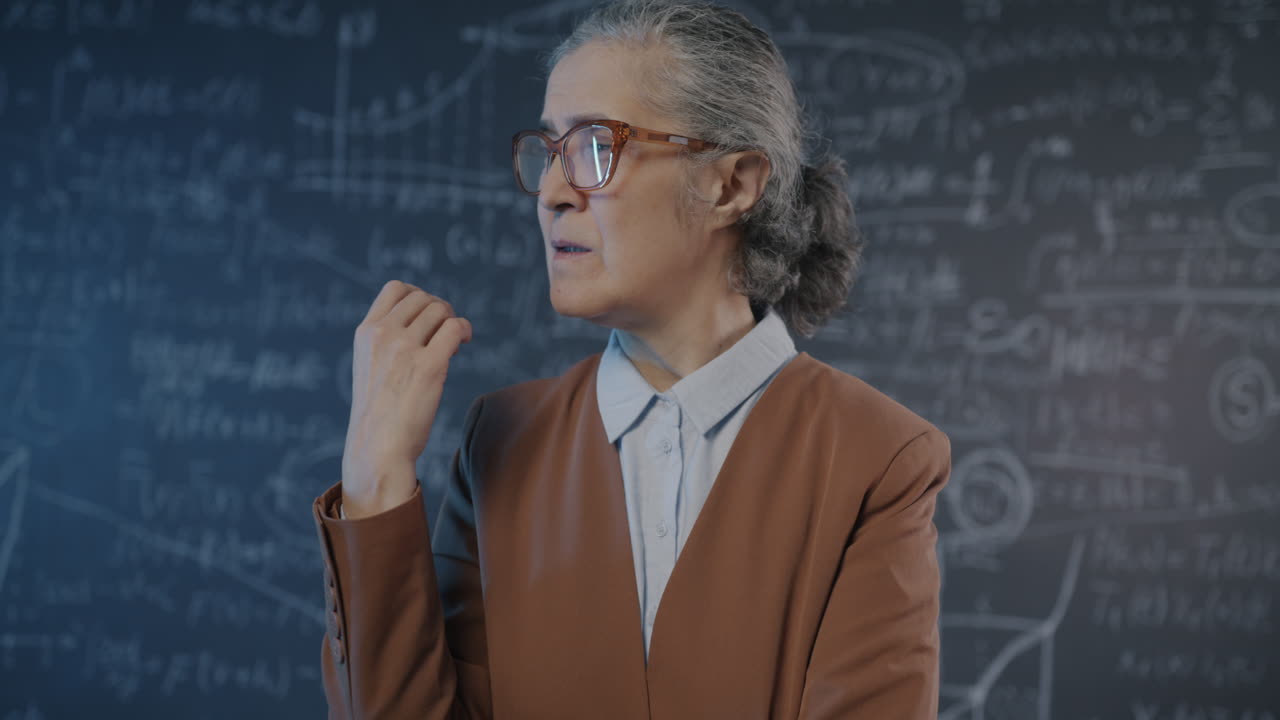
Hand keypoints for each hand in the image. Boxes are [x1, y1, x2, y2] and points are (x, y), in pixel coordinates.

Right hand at [340, 280, 472, 517]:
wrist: (377, 447)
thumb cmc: (380, 411)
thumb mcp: (371, 365)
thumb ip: (389, 339)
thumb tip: (434, 317)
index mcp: (366, 332)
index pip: (396, 288)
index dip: (419, 296)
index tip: (426, 319)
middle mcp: (383, 335)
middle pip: (424, 298)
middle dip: (440, 311)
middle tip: (443, 337)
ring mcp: (405, 349)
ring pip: (441, 311)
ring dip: (452, 323)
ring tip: (451, 345)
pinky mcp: (429, 366)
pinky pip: (455, 328)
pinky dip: (464, 330)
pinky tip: (463, 343)